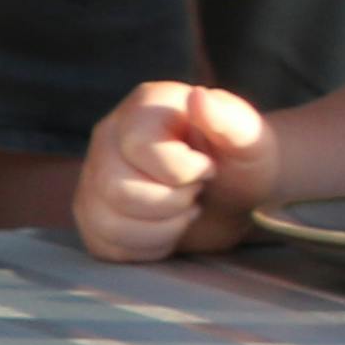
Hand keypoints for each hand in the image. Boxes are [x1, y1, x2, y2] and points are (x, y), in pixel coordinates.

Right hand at [75, 82, 274, 258]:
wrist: (233, 194)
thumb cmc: (242, 161)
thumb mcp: (251, 139)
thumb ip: (230, 120)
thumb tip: (198, 96)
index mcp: (144, 107)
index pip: (140, 147)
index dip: (183, 171)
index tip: (208, 168)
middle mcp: (109, 136)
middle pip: (116, 188)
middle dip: (172, 203)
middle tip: (196, 192)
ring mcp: (94, 175)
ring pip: (106, 221)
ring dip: (161, 229)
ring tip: (184, 211)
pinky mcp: (93, 214)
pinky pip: (105, 245)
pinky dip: (147, 247)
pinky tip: (168, 228)